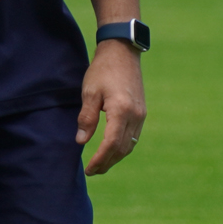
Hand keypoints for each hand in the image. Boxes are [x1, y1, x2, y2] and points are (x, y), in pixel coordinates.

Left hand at [77, 40, 145, 174]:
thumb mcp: (89, 92)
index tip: (88, 169)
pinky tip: (112, 149)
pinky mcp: (141, 111)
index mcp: (122, 110)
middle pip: (122, 149)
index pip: (111, 144)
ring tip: (101, 164)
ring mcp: (141, 114)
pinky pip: (134, 136)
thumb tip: (81, 141)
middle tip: (92, 171)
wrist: (122, 51)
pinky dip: (122, 147)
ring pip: (130, 144)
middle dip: (107, 163)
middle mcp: (135, 115)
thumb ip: (87, 118)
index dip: (100, 159)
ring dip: (116, 157)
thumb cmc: (103, 70)